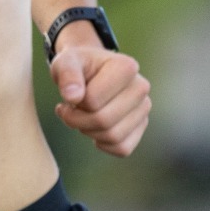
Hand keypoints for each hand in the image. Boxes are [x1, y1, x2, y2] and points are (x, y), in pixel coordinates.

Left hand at [51, 41, 150, 156]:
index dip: (74, 102)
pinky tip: (92, 128)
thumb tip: (73, 97)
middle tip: (67, 109)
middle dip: (76, 120)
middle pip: (103, 121)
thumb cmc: (77, 66)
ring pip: (113, 137)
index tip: (70, 93)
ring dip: (87, 131)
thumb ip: (67, 75)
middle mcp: (141, 87)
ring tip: (80, 116)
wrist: (89, 71)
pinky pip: (122, 148)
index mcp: (126, 67)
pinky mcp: (141, 125)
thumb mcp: (65, 62)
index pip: (93, 100)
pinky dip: (102, 144)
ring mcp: (144, 108)